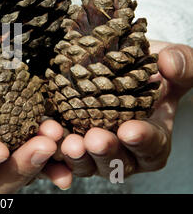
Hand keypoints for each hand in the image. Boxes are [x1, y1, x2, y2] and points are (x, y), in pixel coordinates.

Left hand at [40, 41, 192, 178]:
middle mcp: (123, 150)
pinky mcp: (66, 141)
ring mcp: (93, 150)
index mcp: (153, 137)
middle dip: (106, 151)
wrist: (112, 63)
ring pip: (86, 163)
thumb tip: (170, 63)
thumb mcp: (171, 60)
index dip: (143, 140)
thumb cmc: (146, 67)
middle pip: (117, 162)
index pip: (152, 146)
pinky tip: (44, 141)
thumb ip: (182, 64)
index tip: (131, 129)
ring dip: (77, 156)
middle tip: (95, 139)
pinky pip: (57, 154)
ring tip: (69, 142)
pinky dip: (51, 152)